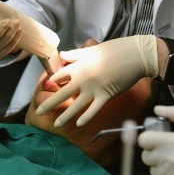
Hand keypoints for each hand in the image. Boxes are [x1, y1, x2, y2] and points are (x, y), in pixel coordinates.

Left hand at [35, 35, 157, 126]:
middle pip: (62, 93)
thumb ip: (75, 55)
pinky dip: (86, 117)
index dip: (51, 82)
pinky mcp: (106, 96)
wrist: (134, 55)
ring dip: (65, 116)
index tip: (47, 88)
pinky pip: (93, 110)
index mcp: (78, 66)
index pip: (59, 76)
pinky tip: (79, 124)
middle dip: (49, 104)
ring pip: (76, 106)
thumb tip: (61, 54)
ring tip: (56, 124)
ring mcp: (94, 89)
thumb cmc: (114, 49)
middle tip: (39, 111)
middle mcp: (83, 79)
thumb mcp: (91, 50)